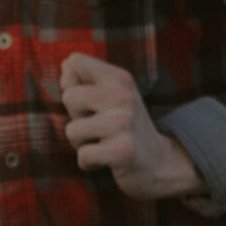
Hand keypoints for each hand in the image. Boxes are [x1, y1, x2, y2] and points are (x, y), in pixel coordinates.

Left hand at [60, 52, 203, 199]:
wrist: (158, 161)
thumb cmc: (123, 127)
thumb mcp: (111, 96)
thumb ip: (86, 79)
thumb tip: (66, 63)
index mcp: (120, 78)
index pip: (75, 62)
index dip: (71, 84)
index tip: (90, 101)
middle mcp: (124, 96)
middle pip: (69, 97)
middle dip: (76, 117)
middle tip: (99, 127)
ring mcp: (125, 123)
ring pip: (72, 130)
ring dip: (81, 143)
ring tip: (104, 143)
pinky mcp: (124, 151)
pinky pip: (84, 155)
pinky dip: (88, 163)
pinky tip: (107, 160)